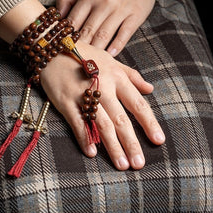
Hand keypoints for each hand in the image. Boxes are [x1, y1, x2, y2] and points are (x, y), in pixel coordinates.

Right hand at [40, 40, 164, 169]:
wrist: (53, 49)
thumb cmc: (84, 54)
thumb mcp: (110, 59)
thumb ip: (131, 74)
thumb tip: (150, 88)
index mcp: (116, 77)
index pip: (137, 103)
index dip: (149, 122)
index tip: (158, 140)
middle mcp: (103, 87)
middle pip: (121, 119)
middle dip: (131, 142)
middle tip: (139, 163)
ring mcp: (83, 94)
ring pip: (102, 124)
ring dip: (113, 146)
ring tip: (122, 164)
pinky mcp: (66, 101)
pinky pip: (78, 122)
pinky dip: (85, 138)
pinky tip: (92, 153)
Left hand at [56, 0, 155, 55]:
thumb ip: (67, 0)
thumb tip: (55, 19)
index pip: (74, 21)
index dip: (66, 37)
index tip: (61, 50)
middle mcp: (103, 2)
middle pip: (88, 30)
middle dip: (80, 47)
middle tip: (73, 60)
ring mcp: (120, 9)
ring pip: (104, 34)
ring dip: (96, 50)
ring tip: (90, 62)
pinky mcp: (135, 15)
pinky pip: (124, 34)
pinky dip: (117, 46)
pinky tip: (110, 55)